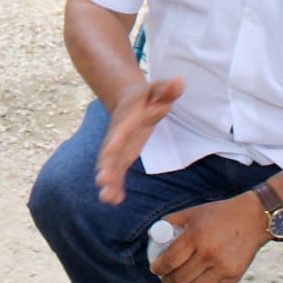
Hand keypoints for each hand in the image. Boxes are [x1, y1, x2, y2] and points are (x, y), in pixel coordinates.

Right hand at [94, 77, 184, 203]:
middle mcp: (117, 137)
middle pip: (110, 154)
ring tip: (107, 199)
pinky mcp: (122, 157)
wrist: (128, 100)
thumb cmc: (147, 97)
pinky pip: (117, 173)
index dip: (114, 144)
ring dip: (109, 183)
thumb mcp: (158, 91)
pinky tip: (115, 201)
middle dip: (106, 168)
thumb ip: (167, 89)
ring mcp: (118, 149)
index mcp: (125, 122)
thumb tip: (180, 81)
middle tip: (102, 183)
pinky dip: (115, 186)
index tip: (109, 154)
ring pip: (111, 167)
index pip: (119, 133)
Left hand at [150, 196, 268, 282]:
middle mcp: (208, 254)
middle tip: (164, 280)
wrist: (252, 219)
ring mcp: (223, 267)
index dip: (158, 269)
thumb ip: (171, 222)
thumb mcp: (192, 212)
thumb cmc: (218, 214)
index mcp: (195, 236)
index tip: (155, 269)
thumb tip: (153, 235)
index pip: (170, 261)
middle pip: (180, 278)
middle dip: (167, 282)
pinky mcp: (234, 275)